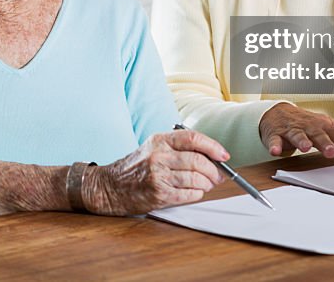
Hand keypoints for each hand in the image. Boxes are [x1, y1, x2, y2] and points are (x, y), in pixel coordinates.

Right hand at [84, 129, 227, 214]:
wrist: (110, 186)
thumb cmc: (136, 167)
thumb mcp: (153, 148)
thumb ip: (178, 148)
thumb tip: (211, 156)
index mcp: (159, 140)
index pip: (193, 138)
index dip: (213, 147)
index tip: (224, 155)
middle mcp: (158, 156)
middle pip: (198, 161)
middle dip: (214, 170)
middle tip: (218, 176)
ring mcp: (158, 175)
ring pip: (196, 179)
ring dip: (206, 184)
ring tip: (205, 185)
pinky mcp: (158, 194)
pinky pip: (188, 194)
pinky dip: (196, 194)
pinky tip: (193, 192)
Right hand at [259, 102, 333, 167]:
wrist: (278, 113)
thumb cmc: (308, 123)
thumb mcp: (332, 125)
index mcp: (326, 128)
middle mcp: (311, 128)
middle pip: (319, 135)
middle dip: (325, 143)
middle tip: (331, 151)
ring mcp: (294, 130)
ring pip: (298, 135)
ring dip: (301, 141)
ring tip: (304, 148)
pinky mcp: (277, 135)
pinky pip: (275, 140)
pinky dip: (274, 145)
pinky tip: (275, 151)